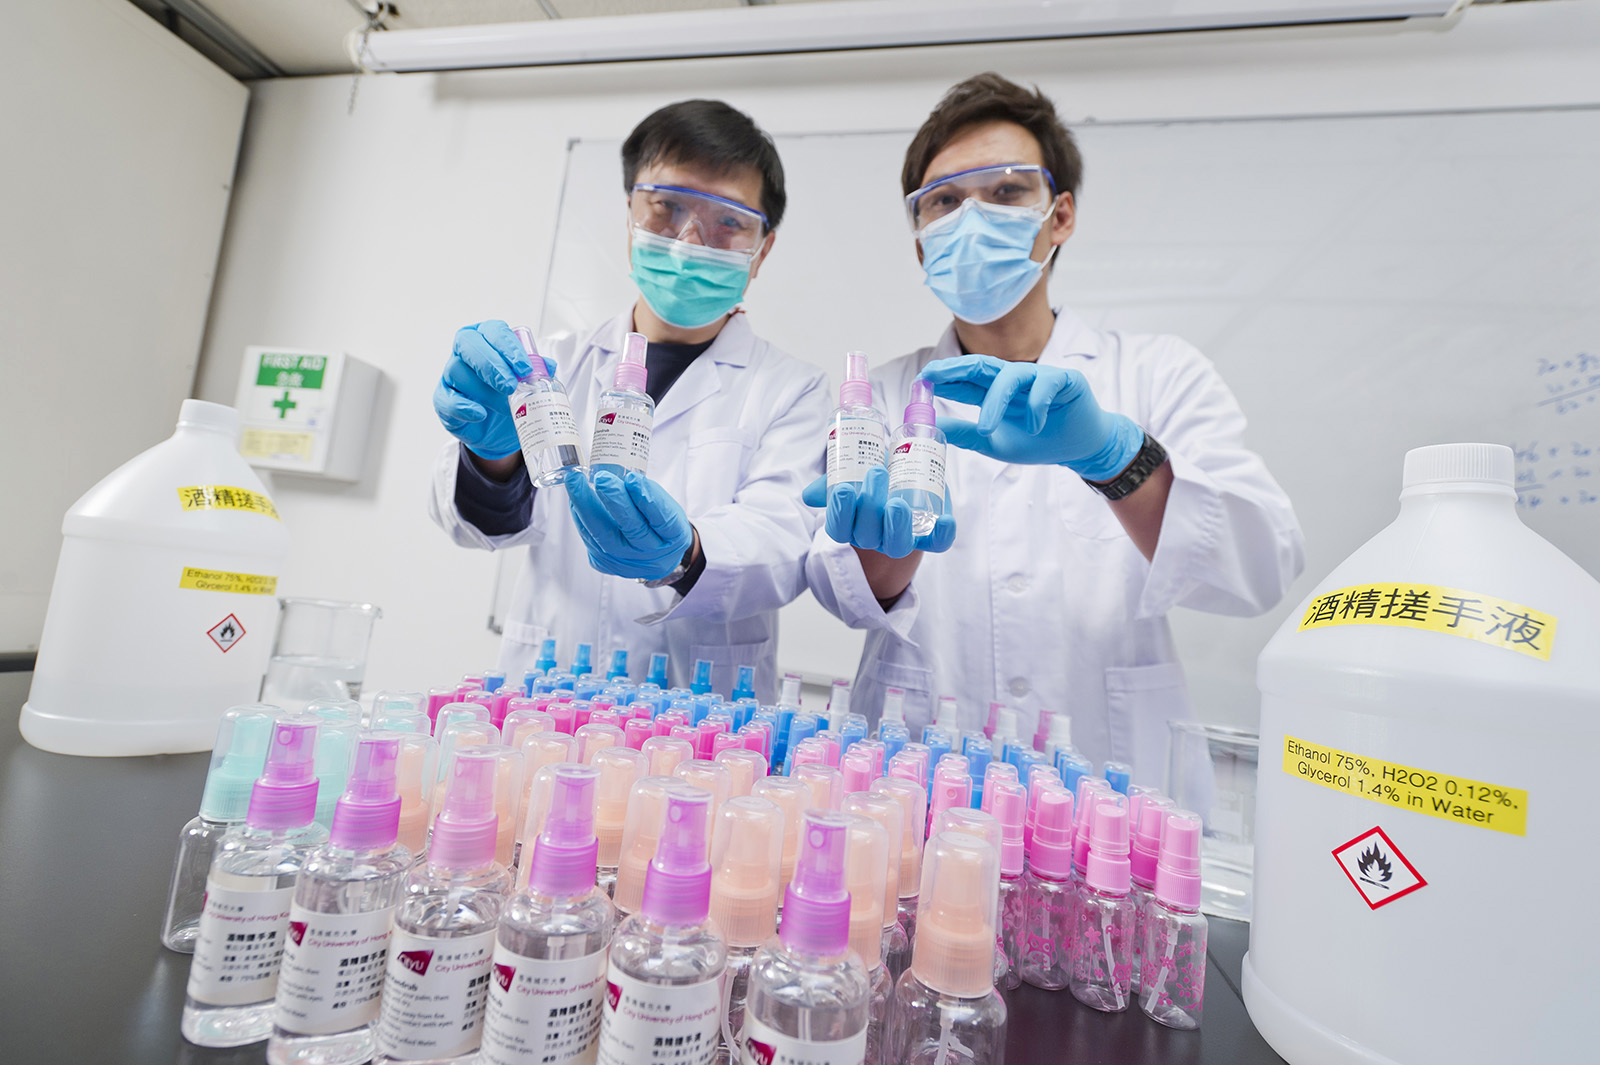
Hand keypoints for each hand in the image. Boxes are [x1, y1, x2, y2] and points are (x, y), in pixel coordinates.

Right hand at [433, 319, 555, 459]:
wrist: (500, 430)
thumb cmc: (512, 396)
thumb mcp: (529, 383)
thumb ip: (538, 371)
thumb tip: (548, 365)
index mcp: (487, 338)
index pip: (493, 331)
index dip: (507, 347)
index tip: (524, 368)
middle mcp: (465, 351)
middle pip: (469, 344)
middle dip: (492, 365)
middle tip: (511, 386)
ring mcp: (450, 374)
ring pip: (459, 372)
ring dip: (484, 391)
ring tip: (506, 407)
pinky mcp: (442, 398)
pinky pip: (446, 399)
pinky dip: (463, 407)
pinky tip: (480, 413)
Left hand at [565, 468, 694, 580]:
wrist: (656, 558)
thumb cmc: (660, 526)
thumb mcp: (668, 507)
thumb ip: (647, 494)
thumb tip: (619, 475)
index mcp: (673, 536)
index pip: (662, 519)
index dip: (647, 499)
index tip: (632, 478)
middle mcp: (650, 553)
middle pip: (632, 529)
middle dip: (614, 500)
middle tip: (602, 478)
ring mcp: (626, 562)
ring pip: (604, 536)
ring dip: (586, 506)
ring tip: (576, 482)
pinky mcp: (606, 564)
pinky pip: (590, 539)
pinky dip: (581, 517)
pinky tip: (575, 500)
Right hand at [801, 466, 955, 558]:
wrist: (909, 474)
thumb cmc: (876, 476)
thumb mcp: (854, 473)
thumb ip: (833, 480)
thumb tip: (809, 495)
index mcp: (853, 525)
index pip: (839, 529)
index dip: (839, 513)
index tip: (843, 488)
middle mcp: (876, 537)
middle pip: (867, 536)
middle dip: (869, 508)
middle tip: (877, 472)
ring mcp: (904, 538)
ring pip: (898, 545)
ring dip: (896, 525)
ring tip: (897, 502)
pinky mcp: (931, 535)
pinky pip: (937, 544)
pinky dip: (943, 534)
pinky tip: (946, 520)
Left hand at [920, 354, 1142, 480]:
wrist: (1078, 449)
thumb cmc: (1038, 441)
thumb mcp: (993, 443)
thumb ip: (964, 434)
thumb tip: (930, 429)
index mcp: (995, 392)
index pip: (964, 380)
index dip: (942, 379)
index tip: (918, 381)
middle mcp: (1013, 379)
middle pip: (980, 366)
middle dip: (955, 369)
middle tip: (932, 377)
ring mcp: (1038, 376)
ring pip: (1010, 376)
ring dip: (995, 401)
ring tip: (986, 427)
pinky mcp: (1064, 379)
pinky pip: (1045, 384)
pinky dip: (1036, 406)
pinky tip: (1034, 427)